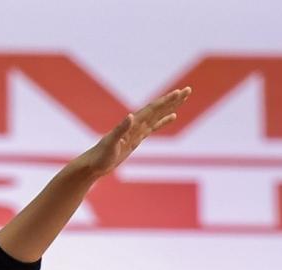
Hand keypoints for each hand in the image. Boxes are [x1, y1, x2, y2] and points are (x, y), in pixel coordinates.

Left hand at [74, 87, 190, 178]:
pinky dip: (163, 120)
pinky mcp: (136, 138)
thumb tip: (131, 116)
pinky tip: (172, 116)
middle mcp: (135, 124)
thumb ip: (120, 129)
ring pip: (157, 115)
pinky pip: (153, 127)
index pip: (152, 109)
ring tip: (183, 98)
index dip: (166, 101)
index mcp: (131, 124)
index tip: (179, 92)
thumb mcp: (110, 144)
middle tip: (188, 90)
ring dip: (170, 106)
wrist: (93, 166)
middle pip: (158, 109)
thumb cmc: (100, 156)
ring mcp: (136, 131)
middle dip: (173, 100)